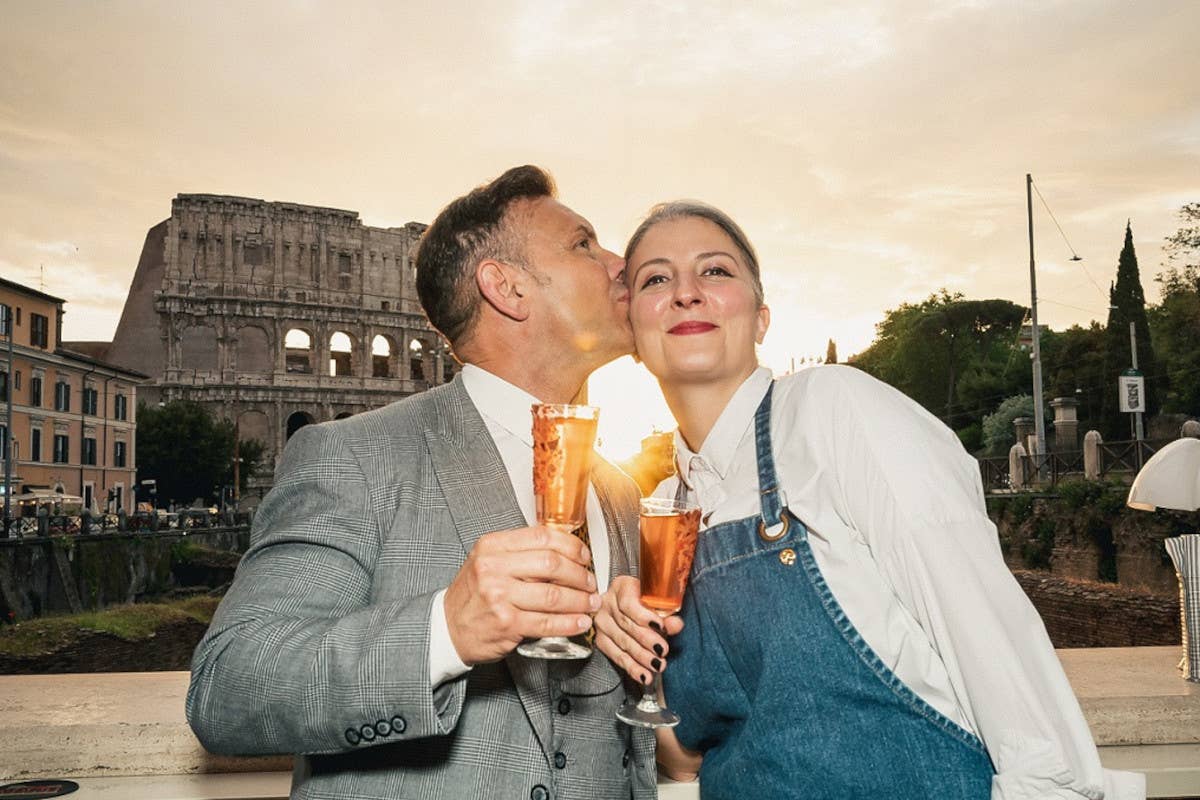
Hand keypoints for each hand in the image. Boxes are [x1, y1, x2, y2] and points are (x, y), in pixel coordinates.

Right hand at [443, 525, 599, 664]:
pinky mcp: (506, 623)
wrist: (446, 628)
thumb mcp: (487, 561)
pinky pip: (547, 622)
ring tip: (590, 603)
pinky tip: (580, 623)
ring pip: (553, 595)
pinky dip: (569, 624)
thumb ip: (519, 552)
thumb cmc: (473, 595)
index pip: (542, 537)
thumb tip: (564, 550)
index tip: (584, 556)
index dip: (571, 546)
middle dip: (580, 574)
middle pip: (552, 564)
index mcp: (492, 547)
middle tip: (591, 582)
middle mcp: (493, 568)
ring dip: (580, 601)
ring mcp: (499, 596)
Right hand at [594, 575, 683, 684]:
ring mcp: (601, 622)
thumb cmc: (644, 600)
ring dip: (641, 657)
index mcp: (621, 587)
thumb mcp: (656, 602)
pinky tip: (644, 675)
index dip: (645, 616)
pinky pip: (616, 656)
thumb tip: (677, 624)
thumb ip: (666, 613)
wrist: (627, 606)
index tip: (660, 627)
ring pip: (622, 642)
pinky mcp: (600, 640)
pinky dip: (632, 668)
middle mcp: (607, 603)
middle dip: (646, 640)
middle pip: (626, 624)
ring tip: (658, 665)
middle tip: (663, 651)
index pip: (629, 603)